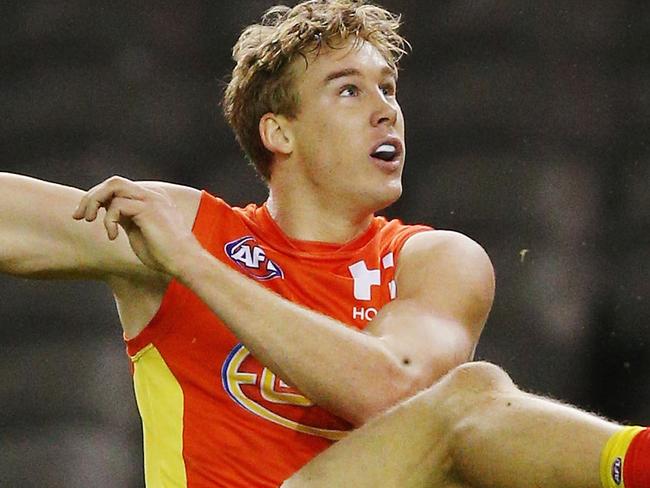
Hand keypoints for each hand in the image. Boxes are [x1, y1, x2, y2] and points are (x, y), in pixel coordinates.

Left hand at [72, 176, 199, 275]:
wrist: (184, 263)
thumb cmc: (163, 254)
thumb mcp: (138, 231)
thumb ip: (125, 218)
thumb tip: (107, 212)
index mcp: (152, 198)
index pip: (118, 187)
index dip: (97, 198)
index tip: (82, 216)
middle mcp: (152, 194)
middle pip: (113, 182)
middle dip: (91, 197)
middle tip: (79, 216)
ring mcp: (151, 199)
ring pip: (113, 186)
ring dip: (94, 201)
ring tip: (88, 220)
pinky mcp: (148, 209)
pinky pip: (117, 205)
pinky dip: (108, 220)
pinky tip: (112, 236)